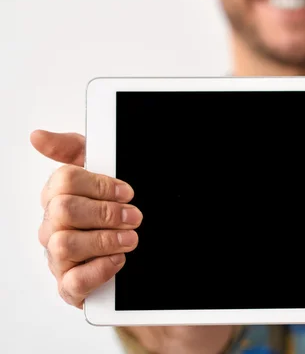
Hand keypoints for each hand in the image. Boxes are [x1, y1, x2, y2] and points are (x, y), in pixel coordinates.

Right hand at [31, 130, 233, 353]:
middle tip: (134, 217)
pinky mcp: (71, 287)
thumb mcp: (105, 172)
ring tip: (131, 239)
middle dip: (105, 212)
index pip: (63, 181)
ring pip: (65, 244)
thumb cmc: (118, 210)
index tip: (126, 191)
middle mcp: (54, 226)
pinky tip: (118, 261)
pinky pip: (73, 282)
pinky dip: (98, 270)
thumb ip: (74, 149)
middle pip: (63, 210)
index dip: (98, 185)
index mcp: (59, 197)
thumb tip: (40, 137)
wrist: (145, 254)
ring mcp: (60, 258)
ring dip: (104, 240)